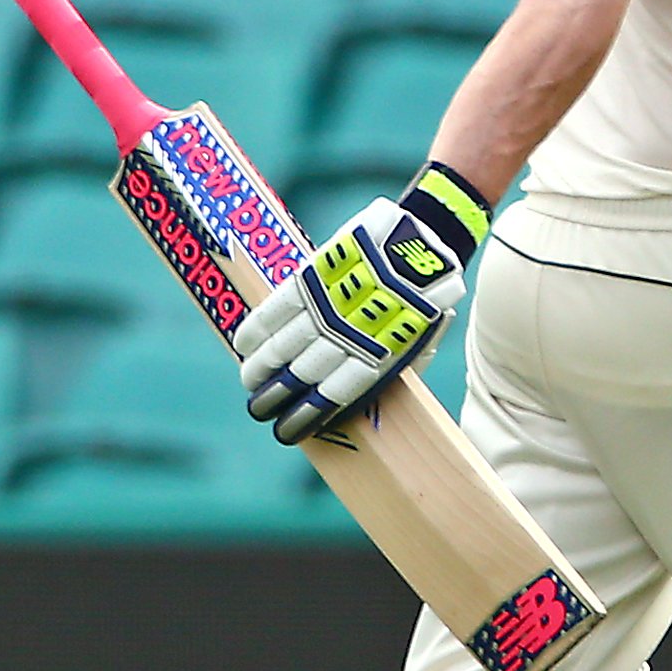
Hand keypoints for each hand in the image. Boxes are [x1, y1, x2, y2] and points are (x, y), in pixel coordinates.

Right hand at [232, 197, 466, 442]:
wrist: (421, 239)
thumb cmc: (428, 292)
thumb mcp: (423, 337)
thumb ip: (398, 367)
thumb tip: (376, 394)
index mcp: (377, 355)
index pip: (332, 396)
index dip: (305, 415)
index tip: (286, 432)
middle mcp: (347, 334)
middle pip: (301, 374)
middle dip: (274, 396)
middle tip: (259, 407)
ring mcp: (327, 305)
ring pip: (282, 345)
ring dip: (259, 367)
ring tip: (250, 381)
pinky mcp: (314, 276)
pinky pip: (275, 309)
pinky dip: (256, 329)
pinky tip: (243, 345)